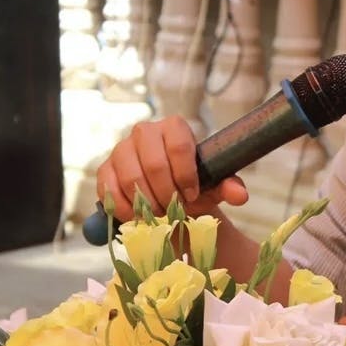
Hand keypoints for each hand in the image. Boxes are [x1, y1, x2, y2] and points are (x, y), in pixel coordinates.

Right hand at [96, 117, 249, 222]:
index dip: (186, 176)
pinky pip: (110, 190)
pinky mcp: (105, 169)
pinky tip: (138, 218)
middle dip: (167, 194)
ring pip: (132, 178)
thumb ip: (228, 186)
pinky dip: (125, 209)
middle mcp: (145, 131)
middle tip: (175, 211)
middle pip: (154, 164)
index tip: (192, 196)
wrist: (167, 195)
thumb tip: (240, 195)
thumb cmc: (192, 185)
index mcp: (174, 127)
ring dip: (148, 204)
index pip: (179, 146)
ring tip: (160, 215)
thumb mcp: (213, 186)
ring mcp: (121, 149)